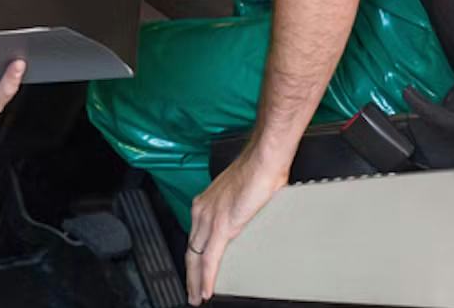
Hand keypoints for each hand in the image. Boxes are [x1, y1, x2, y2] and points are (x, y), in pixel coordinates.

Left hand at [185, 147, 288, 303]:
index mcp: (206, 203)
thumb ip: (238, 209)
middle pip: (190, 250)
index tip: (194, 271)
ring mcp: (209, 219)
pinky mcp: (221, 226)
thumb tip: (246, 219)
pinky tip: (206, 291)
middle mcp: (202, 211)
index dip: (193, 257)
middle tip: (191, 292)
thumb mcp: (242, 195)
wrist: (264, 160)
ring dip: (195, 281)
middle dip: (190, 274)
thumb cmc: (258, 172)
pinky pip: (209, 259)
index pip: (194, 237)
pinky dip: (206, 278)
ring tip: (197, 297)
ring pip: (196, 258)